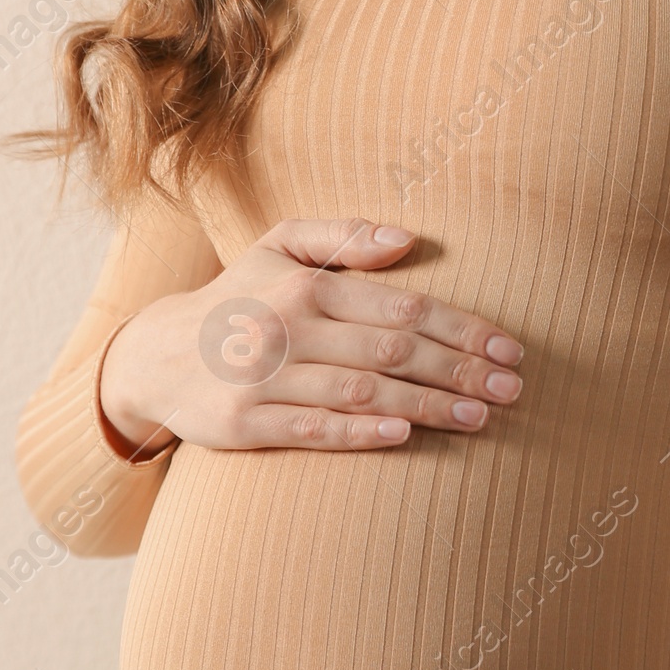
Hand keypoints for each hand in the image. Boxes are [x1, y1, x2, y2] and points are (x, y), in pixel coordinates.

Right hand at [99, 218, 523, 457]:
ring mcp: (264, 378)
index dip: (462, 328)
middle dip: (460, 370)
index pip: (402, 307)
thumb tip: (409, 240)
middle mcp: (287, 326)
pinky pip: (313, 428)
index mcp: (307, 284)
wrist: (155, 355)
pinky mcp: (243, 424)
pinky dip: (360, 431)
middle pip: (392, 350)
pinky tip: (404, 433)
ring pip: (362, 391)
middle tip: (514, 389)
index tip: (509, 348)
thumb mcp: (279, 247)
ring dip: (427, 405)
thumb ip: (344, 236)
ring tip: (481, 415)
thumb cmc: (239, 298)